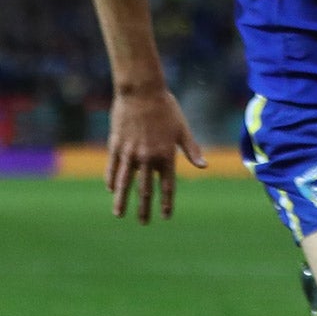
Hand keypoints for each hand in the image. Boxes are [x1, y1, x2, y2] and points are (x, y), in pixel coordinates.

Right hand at [106, 86, 206, 223]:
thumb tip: (204, 167)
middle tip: (144, 223)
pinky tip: (111, 190)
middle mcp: (147, 158)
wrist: (141, 92)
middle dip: (145, 208)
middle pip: (145, 189)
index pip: (166, 186)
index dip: (166, 203)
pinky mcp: (115, 146)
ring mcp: (129, 153)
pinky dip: (112, 180)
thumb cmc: (166, 109)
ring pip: (124, 183)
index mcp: (166, 155)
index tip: (165, 217)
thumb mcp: (182, 129)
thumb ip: (191, 150)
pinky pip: (112, 168)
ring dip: (122, 200)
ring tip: (119, 215)